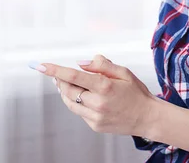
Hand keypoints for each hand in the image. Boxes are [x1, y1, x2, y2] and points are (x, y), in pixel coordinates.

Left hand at [36, 55, 157, 136]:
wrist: (147, 117)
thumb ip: (102, 65)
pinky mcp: (95, 125)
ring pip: (70, 102)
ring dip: (65, 92)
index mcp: (105, 86)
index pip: (73, 76)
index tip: (41, 66)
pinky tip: (84, 96)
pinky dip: (77, 102)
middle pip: (68, 90)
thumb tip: (81, 63)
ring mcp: (95, 117)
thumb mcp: (123, 72)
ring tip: (66, 84)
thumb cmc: (136, 92)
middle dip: (59, 81)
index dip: (55, 70)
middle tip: (56, 75)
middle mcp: (98, 103)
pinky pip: (79, 112)